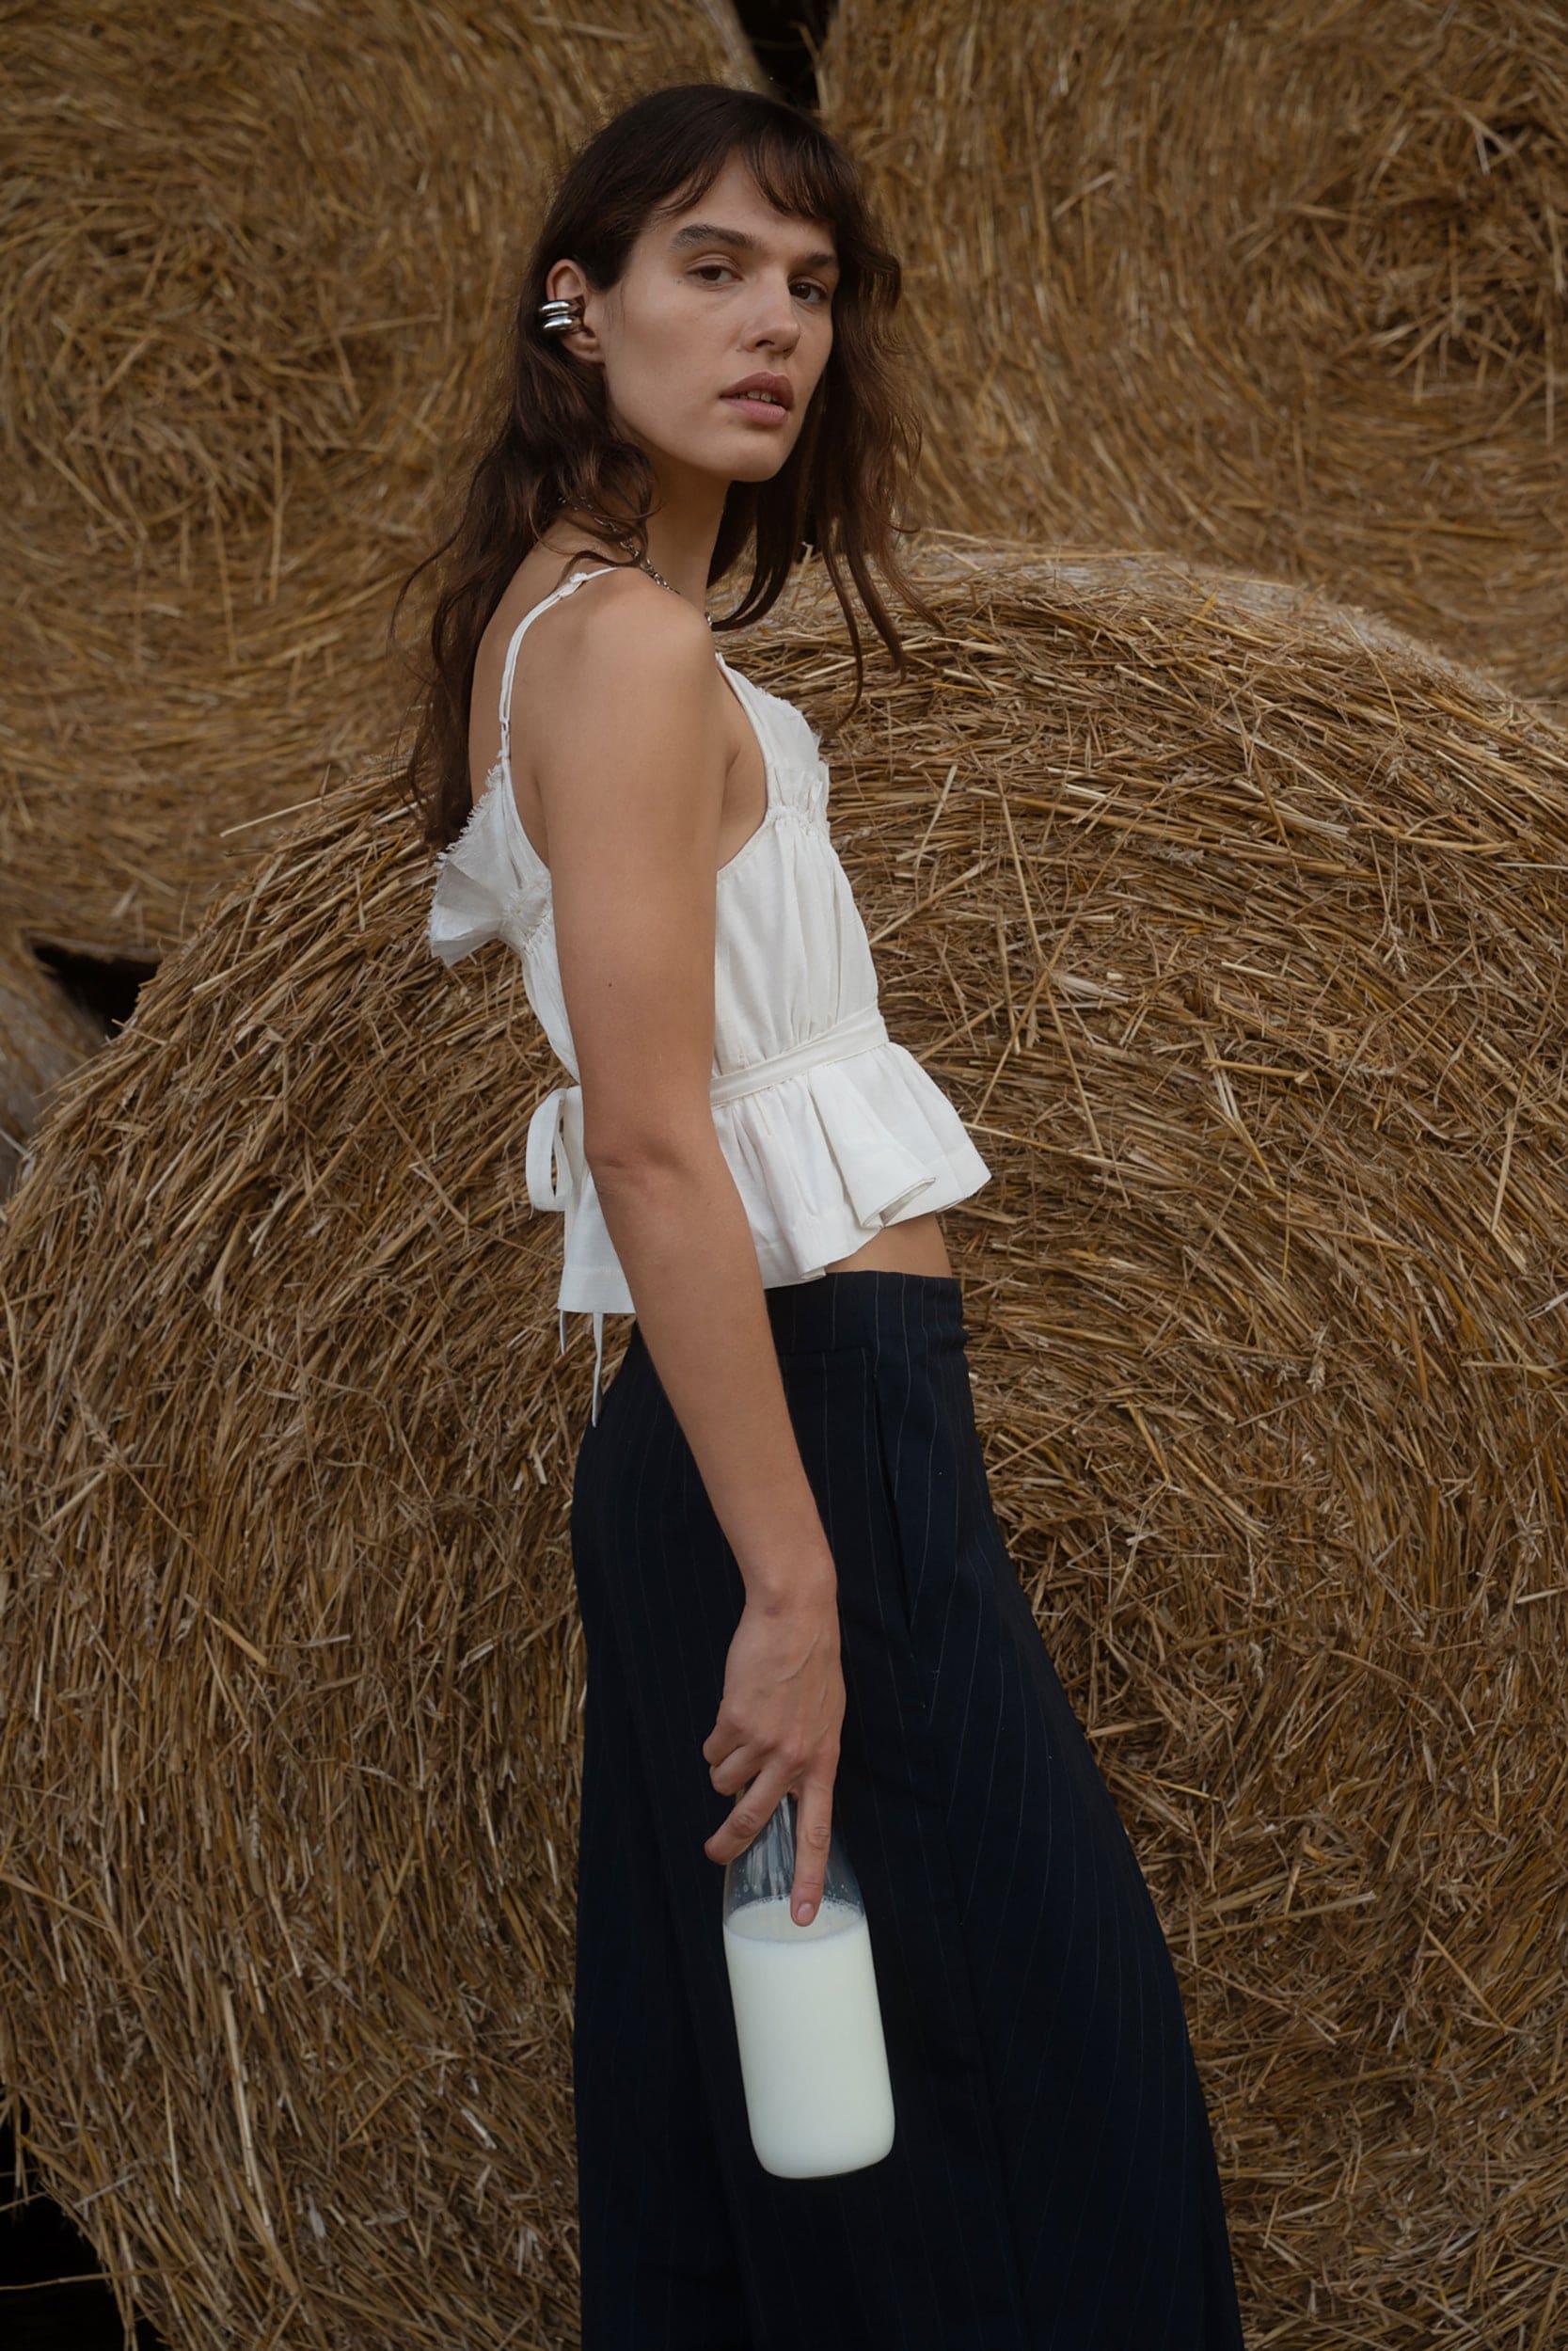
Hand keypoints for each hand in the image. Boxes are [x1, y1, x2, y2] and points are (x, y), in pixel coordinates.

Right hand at [701, 1580, 842, 1925]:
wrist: (796, 1618)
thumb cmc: (813, 1665)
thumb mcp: (826, 1718)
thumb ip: (807, 1756)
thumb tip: (782, 1788)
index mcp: (824, 1762)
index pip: (817, 1833)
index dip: (809, 1878)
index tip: (802, 1916)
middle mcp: (794, 1759)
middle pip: (754, 1820)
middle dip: (729, 1843)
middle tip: (715, 1854)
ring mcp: (763, 1743)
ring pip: (724, 1779)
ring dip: (724, 1763)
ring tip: (741, 1730)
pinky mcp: (734, 1722)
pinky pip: (712, 1749)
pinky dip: (717, 1737)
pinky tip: (735, 1708)